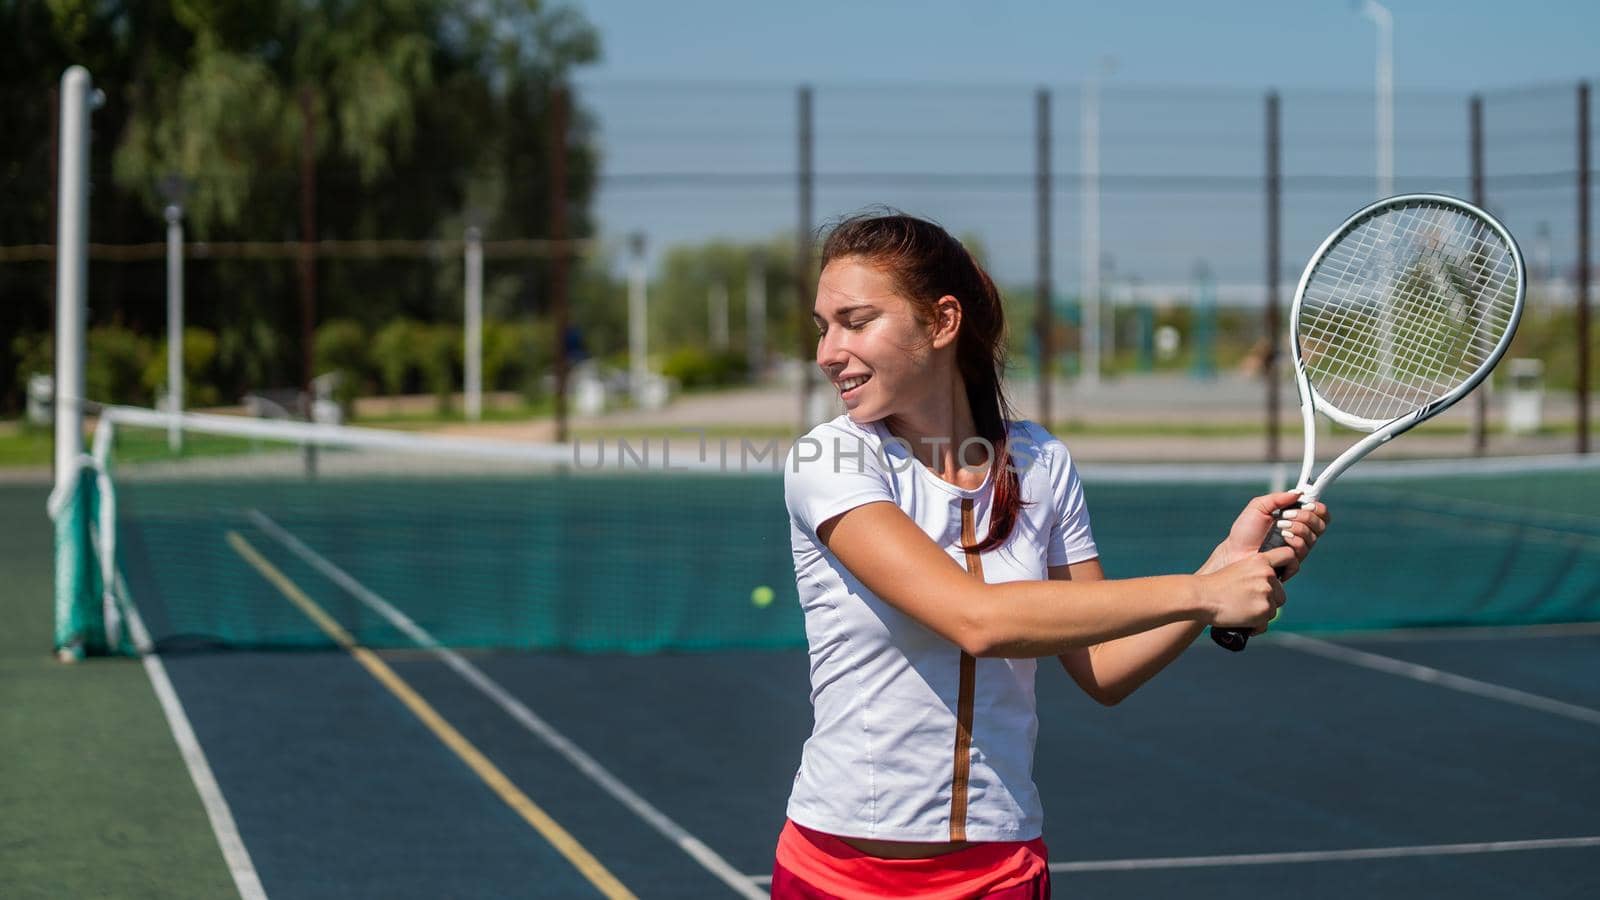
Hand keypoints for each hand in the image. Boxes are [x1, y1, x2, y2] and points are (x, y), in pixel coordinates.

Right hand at [1197, 546, 1295, 634]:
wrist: (1202, 597)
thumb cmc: (1215, 585)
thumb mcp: (1238, 569)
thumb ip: (1255, 573)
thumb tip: (1269, 583)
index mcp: (1260, 561)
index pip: (1288, 555)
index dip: (1290, 565)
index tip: (1285, 574)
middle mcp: (1267, 575)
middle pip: (1281, 593)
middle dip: (1268, 601)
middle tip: (1248, 603)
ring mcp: (1266, 593)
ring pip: (1274, 609)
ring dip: (1261, 614)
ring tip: (1242, 613)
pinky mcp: (1264, 610)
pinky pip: (1266, 623)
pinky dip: (1256, 626)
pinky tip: (1243, 622)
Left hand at [1210, 491, 1329, 581]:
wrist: (1234, 551)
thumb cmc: (1244, 530)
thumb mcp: (1258, 507)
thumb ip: (1278, 498)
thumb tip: (1298, 493)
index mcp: (1295, 519)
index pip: (1320, 513)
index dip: (1318, 508)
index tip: (1307, 504)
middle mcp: (1299, 534)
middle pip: (1320, 524)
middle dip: (1305, 517)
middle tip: (1285, 516)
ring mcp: (1296, 549)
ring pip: (1312, 538)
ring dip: (1297, 529)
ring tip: (1280, 528)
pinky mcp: (1291, 563)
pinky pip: (1303, 553)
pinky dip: (1293, 544)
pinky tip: (1281, 542)